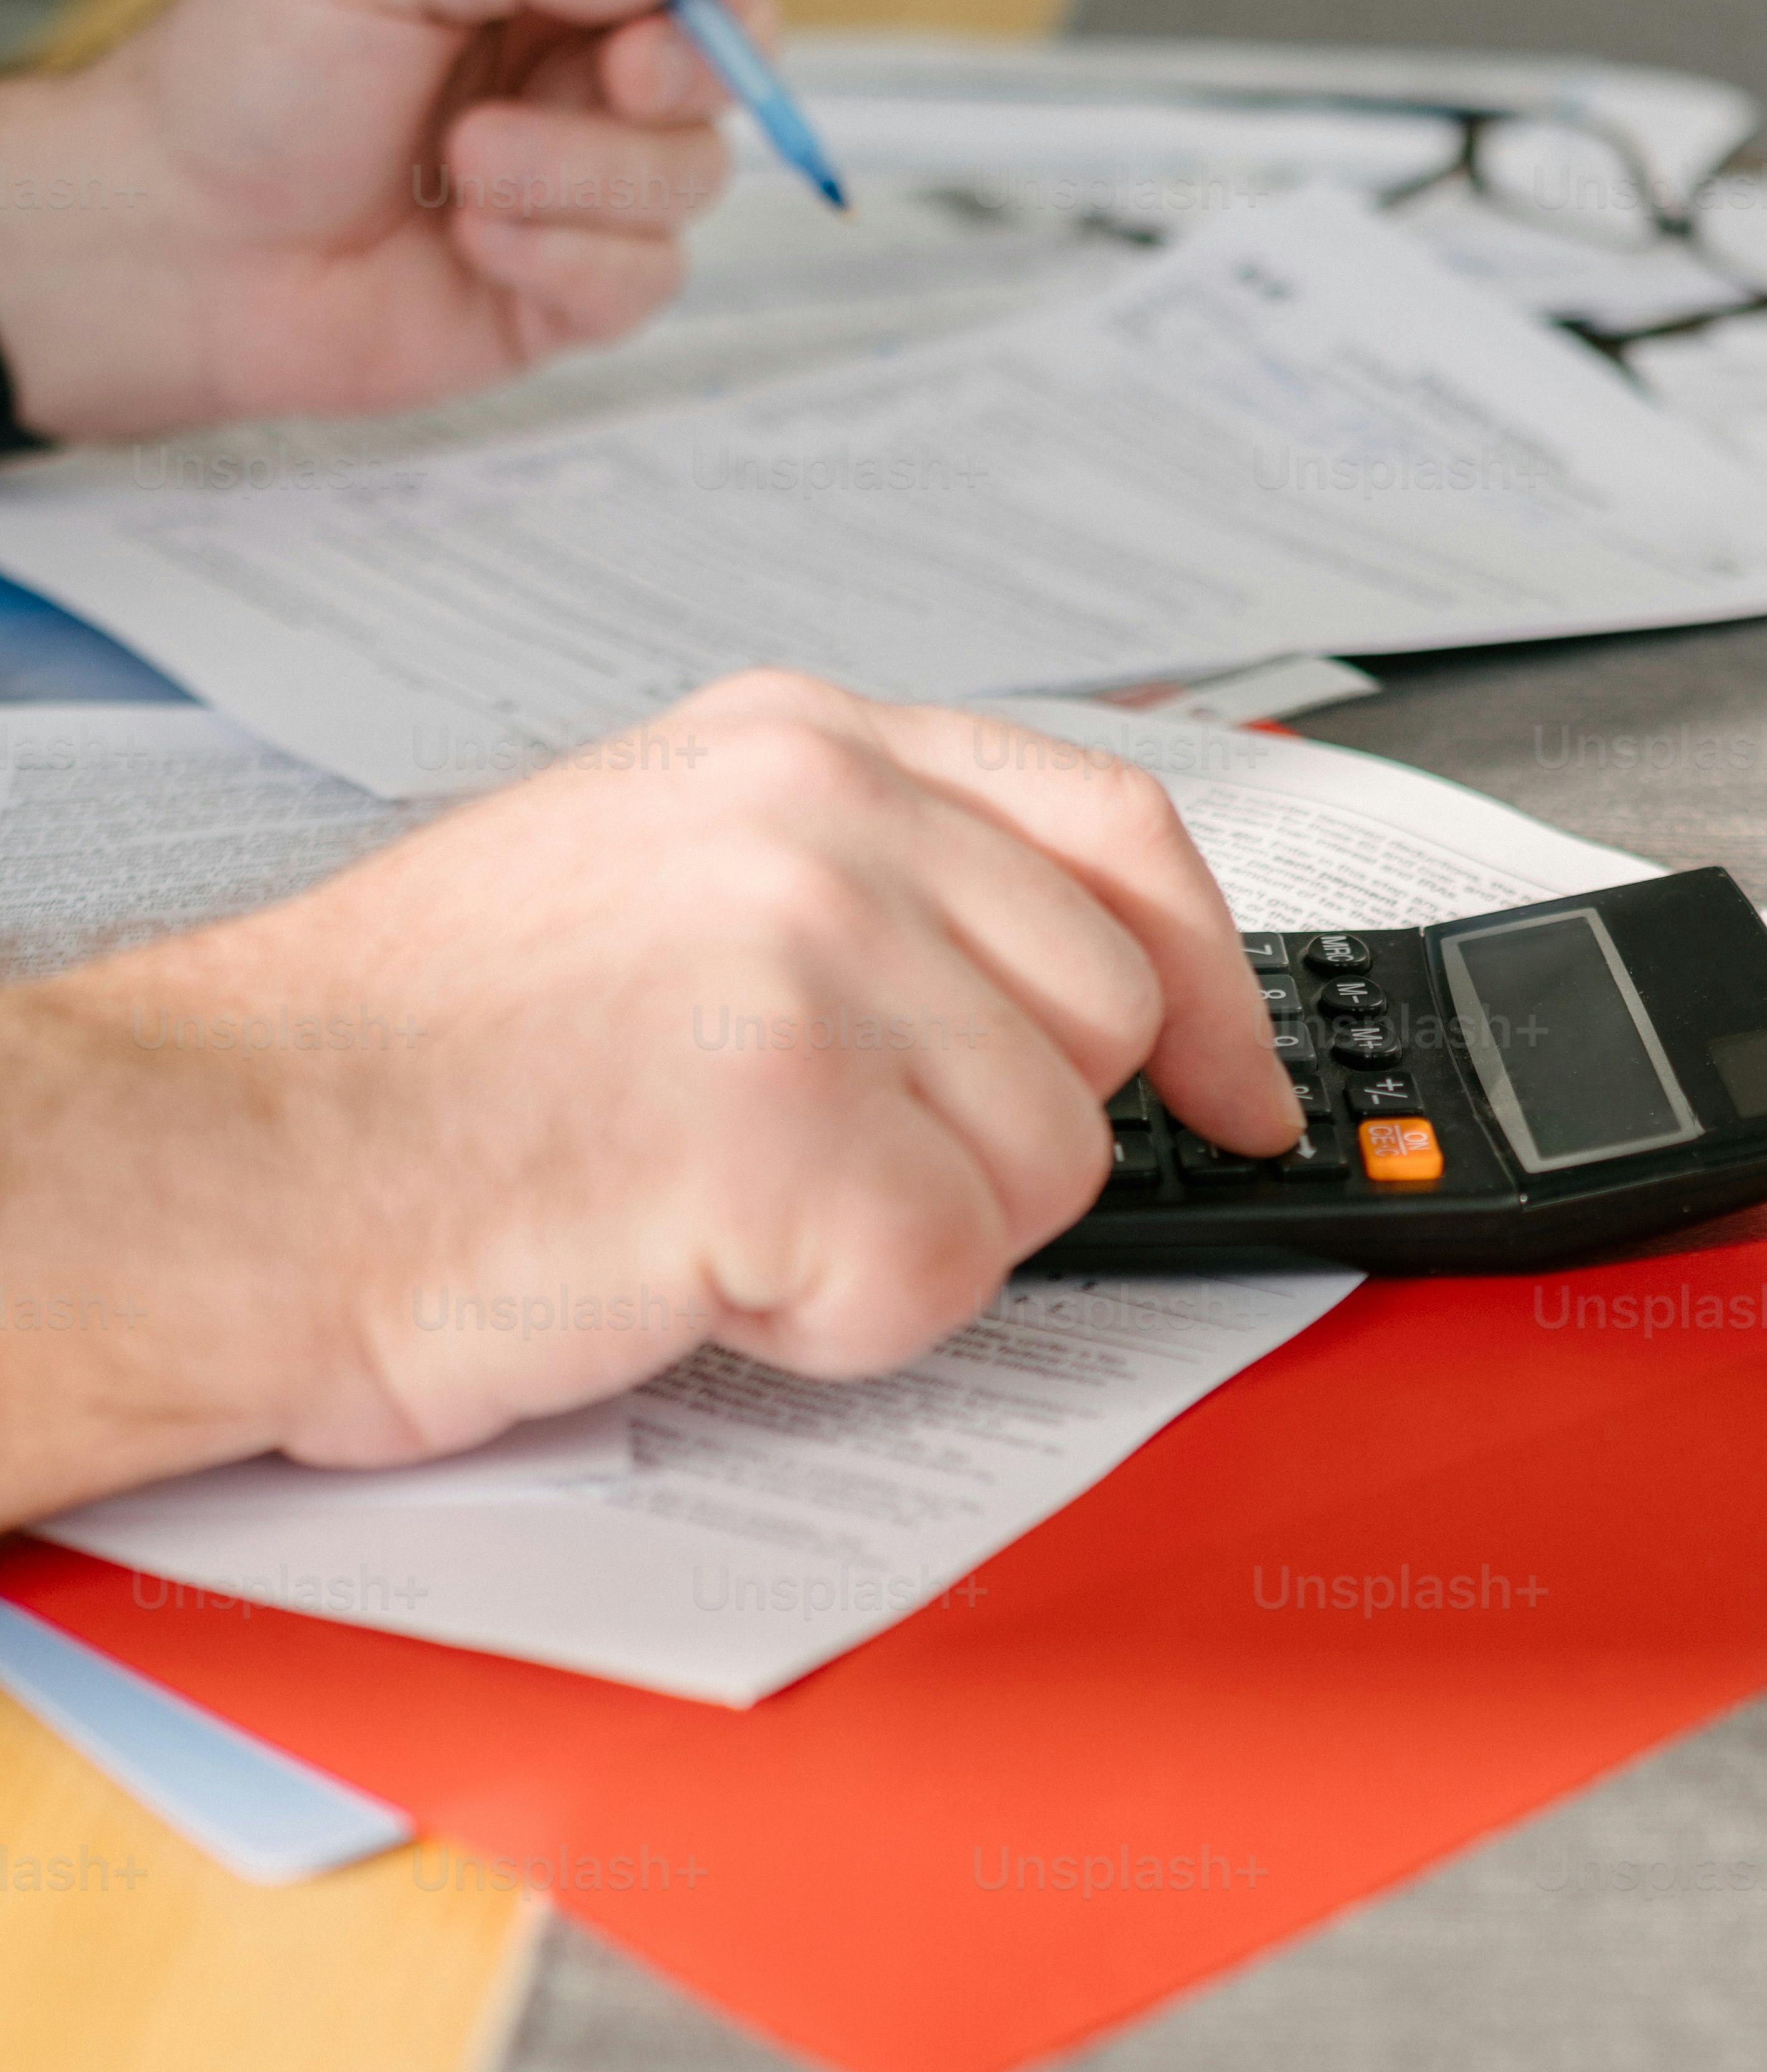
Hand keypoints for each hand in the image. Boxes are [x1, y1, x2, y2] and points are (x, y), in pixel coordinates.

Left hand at [0, 0, 782, 439]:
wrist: (178, 246)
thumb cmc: (244, 81)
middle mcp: (573, 58)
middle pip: (730, 48)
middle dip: (694, 64)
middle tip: (616, 76)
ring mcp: (581, 179)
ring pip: (692, 173)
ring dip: (583, 173)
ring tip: (460, 169)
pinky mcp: (569, 289)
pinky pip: (647, 279)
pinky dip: (565, 260)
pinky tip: (468, 244)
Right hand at [0, 677, 1302, 1520]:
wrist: (220, 1159)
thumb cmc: (404, 1059)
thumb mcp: (645, 870)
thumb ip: (857, 886)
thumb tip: (1046, 983)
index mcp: (799, 746)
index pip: (1121, 832)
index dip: (1209, 985)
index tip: (1241, 1087)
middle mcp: (826, 824)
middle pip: (1097, 1027)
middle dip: (992, 1143)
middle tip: (810, 1176)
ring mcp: (816, 964)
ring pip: (1041, 1170)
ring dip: (898, 1240)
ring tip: (707, 1208)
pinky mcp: (792, 1127)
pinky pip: (944, 1281)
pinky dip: (833, 1325)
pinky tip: (687, 1267)